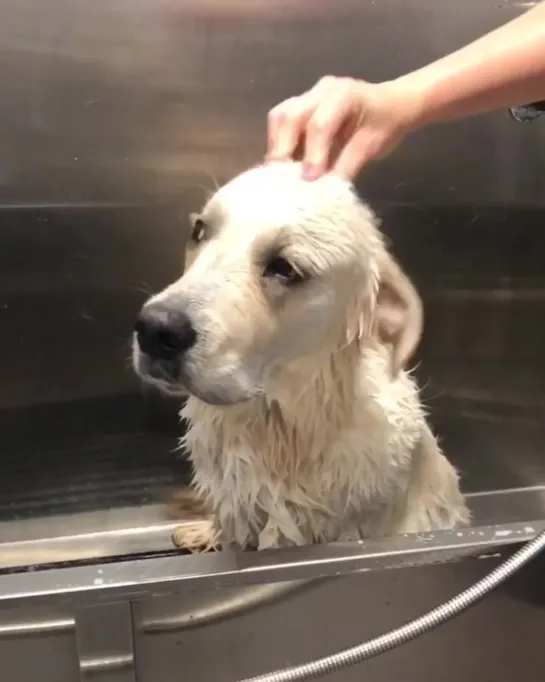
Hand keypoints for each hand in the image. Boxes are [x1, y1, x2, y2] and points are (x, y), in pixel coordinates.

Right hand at [267, 76, 421, 180]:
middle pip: (289, 115)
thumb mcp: (372, 147)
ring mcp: (308, 96)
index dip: (312, 154)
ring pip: (280, 117)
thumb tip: (324, 192)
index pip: (319, 124)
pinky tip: (286, 165)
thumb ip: (347, 166)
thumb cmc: (386, 123)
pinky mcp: (301, 106)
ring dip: (277, 146)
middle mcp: (321, 91)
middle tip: (282, 179)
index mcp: (344, 94)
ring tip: (280, 172)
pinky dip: (281, 145)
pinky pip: (282, 124)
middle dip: (282, 149)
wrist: (393, 104)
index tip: (308, 180)